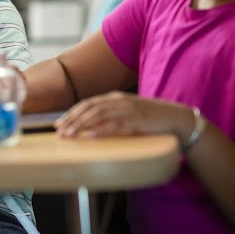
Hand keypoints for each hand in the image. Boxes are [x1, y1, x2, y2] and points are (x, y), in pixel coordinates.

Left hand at [54, 91, 193, 143]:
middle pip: (89, 108)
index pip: (87, 104)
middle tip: (59, 131)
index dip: (71, 113)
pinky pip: (115, 124)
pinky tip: (91, 135)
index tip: (59, 123)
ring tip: (70, 135)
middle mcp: (118, 101)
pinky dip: (101, 129)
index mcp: (114, 98)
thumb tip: (90, 127)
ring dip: (81, 125)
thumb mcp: (127, 112)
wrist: (175, 117)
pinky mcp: (136, 120)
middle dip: (72, 119)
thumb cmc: (149, 117)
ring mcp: (127, 110)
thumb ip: (110, 116)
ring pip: (98, 115)